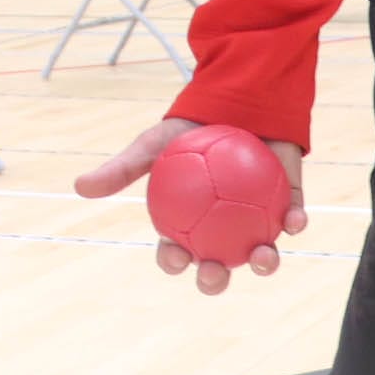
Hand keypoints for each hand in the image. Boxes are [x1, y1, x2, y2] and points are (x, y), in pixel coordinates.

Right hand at [75, 116, 306, 294]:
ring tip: (262, 258)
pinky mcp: (288, 204)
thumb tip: (79, 187)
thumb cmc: (190, 125)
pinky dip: (295, 223)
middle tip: (214, 272)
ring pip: (260, 250)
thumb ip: (122, 168)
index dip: (174, 261)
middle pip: (218, 262)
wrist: (235, 95)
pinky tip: (294, 223)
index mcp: (191, 222)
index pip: (177, 249)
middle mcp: (224, 227)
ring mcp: (258, 218)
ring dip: (264, 262)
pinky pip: (293, 218)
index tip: (175, 257)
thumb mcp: (152, 143)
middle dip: (215, 279)